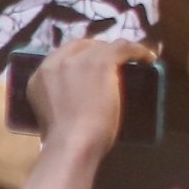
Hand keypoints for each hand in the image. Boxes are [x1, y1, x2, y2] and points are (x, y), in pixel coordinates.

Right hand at [26, 36, 156, 148]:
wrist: (73, 143)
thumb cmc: (64, 140)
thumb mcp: (54, 113)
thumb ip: (61, 98)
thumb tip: (79, 97)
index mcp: (39, 76)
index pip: (64, 56)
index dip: (82, 57)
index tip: (94, 65)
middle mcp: (55, 61)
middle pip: (82, 46)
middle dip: (98, 51)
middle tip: (114, 61)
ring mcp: (78, 59)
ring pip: (103, 46)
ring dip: (118, 51)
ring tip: (132, 57)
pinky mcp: (100, 60)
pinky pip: (124, 47)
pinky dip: (138, 51)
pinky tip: (148, 58)